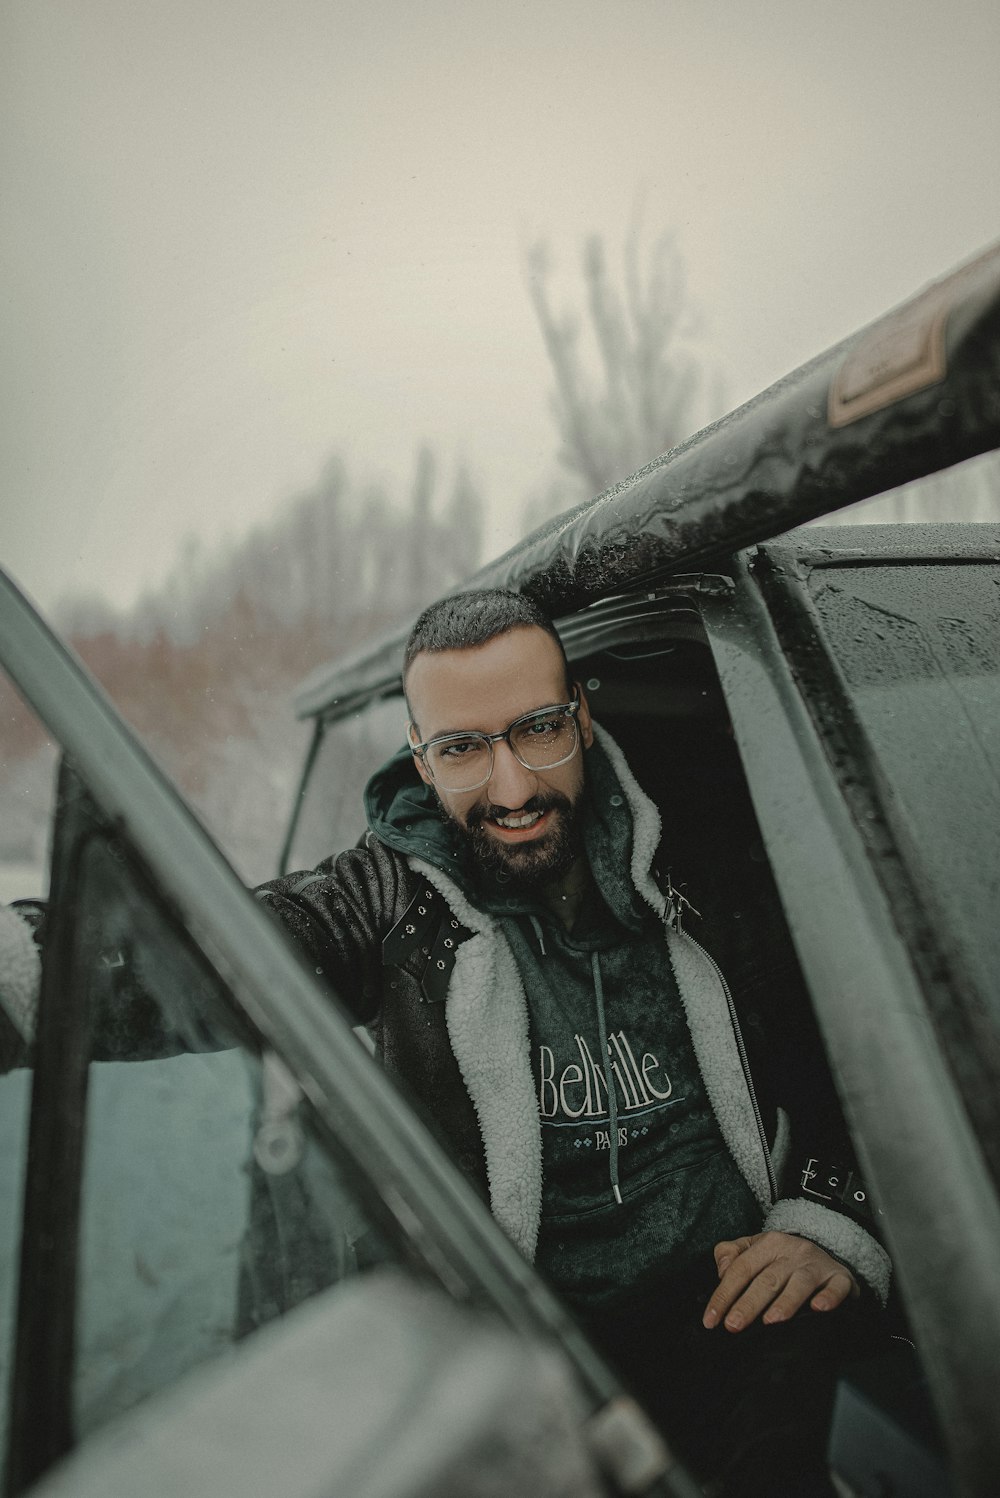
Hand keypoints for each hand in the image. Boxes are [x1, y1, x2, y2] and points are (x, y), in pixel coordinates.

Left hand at [702, 1231, 858, 1332]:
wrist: (827, 1252)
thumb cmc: (783, 1257)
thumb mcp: (754, 1248)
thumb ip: (731, 1255)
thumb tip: (722, 1270)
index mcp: (768, 1243)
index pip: (741, 1269)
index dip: (724, 1294)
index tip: (711, 1320)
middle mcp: (792, 1251)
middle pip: (767, 1279)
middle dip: (748, 1303)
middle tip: (733, 1325)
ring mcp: (817, 1264)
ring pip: (799, 1283)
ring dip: (785, 1302)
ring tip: (771, 1321)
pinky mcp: (840, 1277)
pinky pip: (837, 1286)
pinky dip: (829, 1297)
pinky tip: (818, 1308)